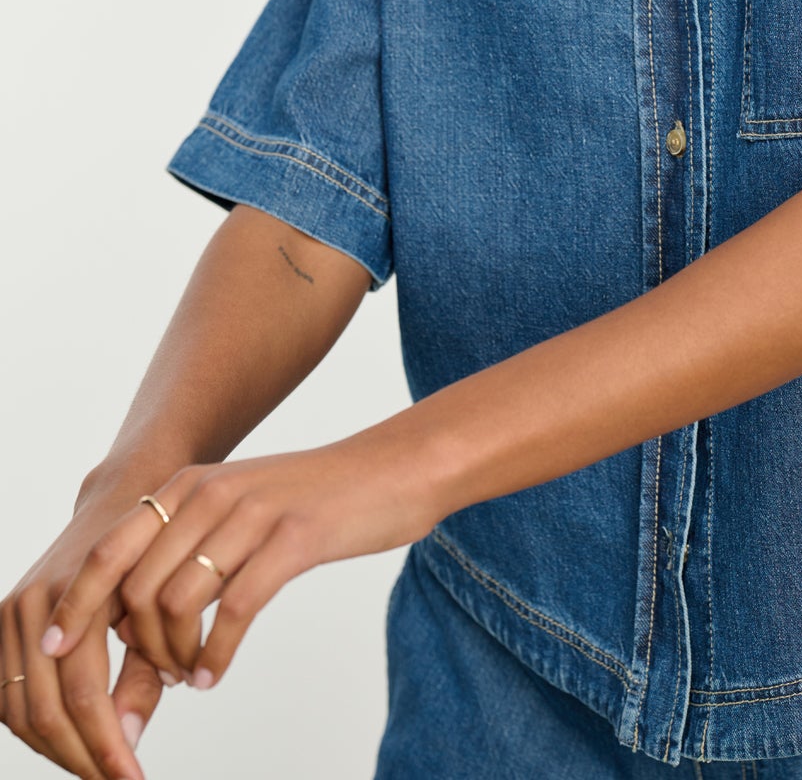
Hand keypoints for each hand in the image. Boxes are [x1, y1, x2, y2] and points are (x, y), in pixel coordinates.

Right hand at [2, 489, 165, 779]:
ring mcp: (10, 614)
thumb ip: (143, 675)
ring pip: (20, 711)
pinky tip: (72, 745)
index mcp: (78, 595)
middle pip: (45, 710)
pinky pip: (7, 696)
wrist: (119, 504)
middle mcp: (33, 604)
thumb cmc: (149, 558)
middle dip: (83, 756)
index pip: (85, 693)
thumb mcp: (155, 612)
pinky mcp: (0, 625)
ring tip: (99, 769)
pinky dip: (36, 730)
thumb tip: (128, 741)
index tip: (133, 778)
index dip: (107, 744)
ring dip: (58, 751)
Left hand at [39, 429, 439, 694]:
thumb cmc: (314, 499)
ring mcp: (251, 514)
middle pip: (138, 591)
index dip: (78, 607)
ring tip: (190, 675)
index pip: (108, 552)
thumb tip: (132, 615)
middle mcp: (210, 493)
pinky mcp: (293, 539)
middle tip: (159, 679)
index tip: (59, 651)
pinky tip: (215, 675)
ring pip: (178, 605)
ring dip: (175, 657)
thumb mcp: (237, 506)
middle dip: (138, 651)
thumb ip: (187, 544)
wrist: (392, 470)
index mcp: (188, 485)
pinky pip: (234, 612)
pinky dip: (215, 656)